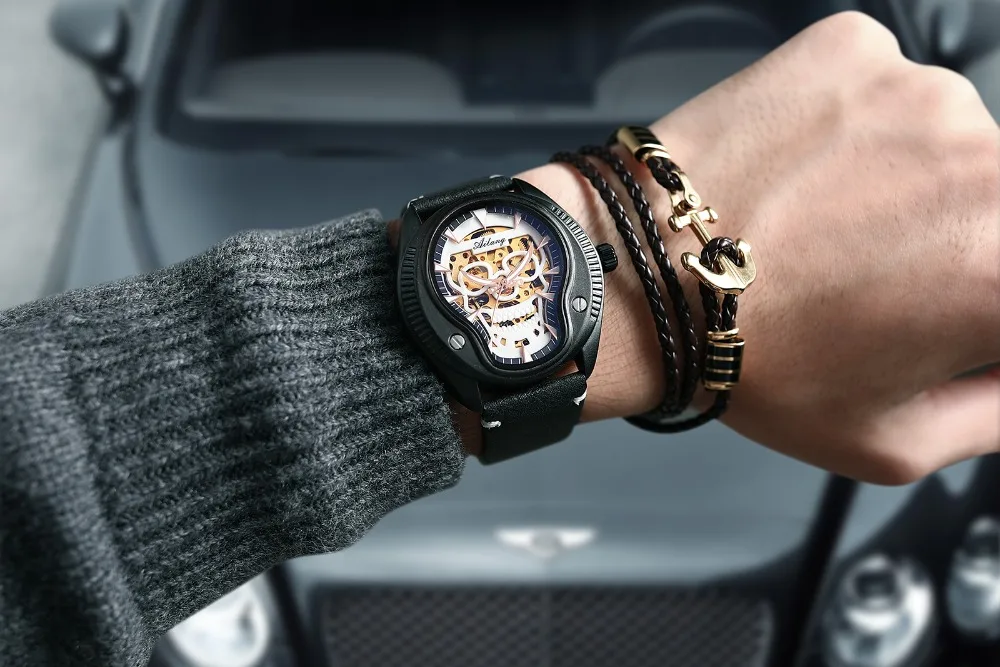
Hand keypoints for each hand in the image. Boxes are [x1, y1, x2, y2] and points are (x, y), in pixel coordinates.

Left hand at [514, 12, 999, 483]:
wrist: (641, 278)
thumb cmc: (747, 360)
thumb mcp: (891, 442)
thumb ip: (994, 410)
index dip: (980, 305)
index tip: (945, 311)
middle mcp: (981, 165)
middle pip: (993, 201)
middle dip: (953, 240)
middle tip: (872, 274)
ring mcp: (916, 94)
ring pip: (944, 139)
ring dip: (904, 178)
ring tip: (821, 224)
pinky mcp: (855, 51)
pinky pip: (882, 90)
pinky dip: (854, 127)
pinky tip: (800, 175)